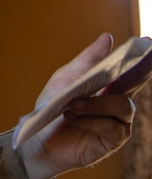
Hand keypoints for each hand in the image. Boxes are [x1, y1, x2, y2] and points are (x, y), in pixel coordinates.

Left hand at [21, 33, 136, 178]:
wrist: (37, 139)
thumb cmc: (52, 107)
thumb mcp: (66, 80)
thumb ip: (88, 60)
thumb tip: (108, 37)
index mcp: (109, 85)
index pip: (130, 70)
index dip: (142, 58)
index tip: (148, 41)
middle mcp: (119, 102)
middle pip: (136, 84)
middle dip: (141, 71)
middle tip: (143, 57)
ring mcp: (119, 123)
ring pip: (122, 106)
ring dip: (96, 104)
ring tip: (72, 104)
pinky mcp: (112, 141)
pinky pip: (110, 127)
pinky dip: (89, 121)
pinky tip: (72, 118)